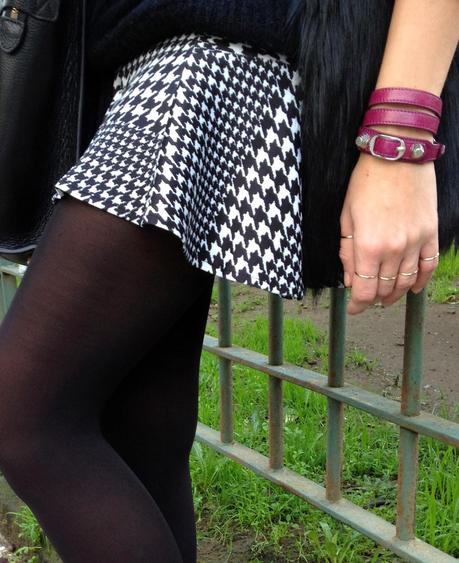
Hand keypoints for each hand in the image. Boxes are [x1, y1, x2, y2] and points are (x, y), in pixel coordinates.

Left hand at [339, 151, 438, 314]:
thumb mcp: (346, 218)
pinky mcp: (430, 232)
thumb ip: (347, 253)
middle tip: (367, 299)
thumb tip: (350, 281)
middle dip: (373, 299)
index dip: (357, 306)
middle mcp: (393, 249)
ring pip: (406, 281)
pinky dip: (421, 280)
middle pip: (384, 289)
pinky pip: (429, 265)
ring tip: (386, 297)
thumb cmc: (365, 183)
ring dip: (395, 293)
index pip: (364, 291)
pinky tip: (413, 288)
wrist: (397, 154)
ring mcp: (415, 242)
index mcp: (368, 246)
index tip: (354, 309)